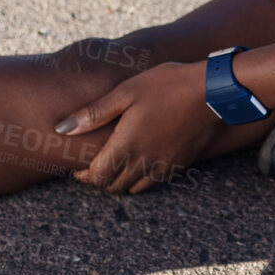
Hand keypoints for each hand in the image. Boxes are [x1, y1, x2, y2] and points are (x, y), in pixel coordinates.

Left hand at [55, 61, 222, 194]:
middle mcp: (144, 163)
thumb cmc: (167, 85)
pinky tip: (139, 161)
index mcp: (126, 146)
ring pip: (133, 188)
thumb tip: (63, 128)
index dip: (83, 176)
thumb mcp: (126, 92)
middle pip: (113, 186)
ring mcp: (163, 166)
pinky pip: (153, 183)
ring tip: (114, 164)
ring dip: (119, 182)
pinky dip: (140, 180)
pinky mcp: (179, 165)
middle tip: (92, 166)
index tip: (77, 167)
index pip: (97, 176)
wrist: (211, 92)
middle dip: (99, 180)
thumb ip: (94, 113)